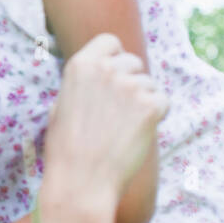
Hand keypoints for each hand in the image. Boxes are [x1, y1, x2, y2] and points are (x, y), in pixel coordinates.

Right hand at [43, 33, 168, 200]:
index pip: (109, 41)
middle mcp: (106, 70)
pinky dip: (154, 116)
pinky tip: (135, 134)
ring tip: (121, 128)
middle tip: (116, 112)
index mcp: (80, 65)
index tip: (111, 77)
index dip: (113, 58)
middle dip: (129, 81)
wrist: (81, 181)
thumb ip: (83, 83)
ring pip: (149, 83)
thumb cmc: (66, 149)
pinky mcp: (151, 106)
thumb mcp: (61, 105)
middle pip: (133, 62)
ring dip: (142, 101)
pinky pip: (162, 101)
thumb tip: (101, 72)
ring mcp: (130, 86)